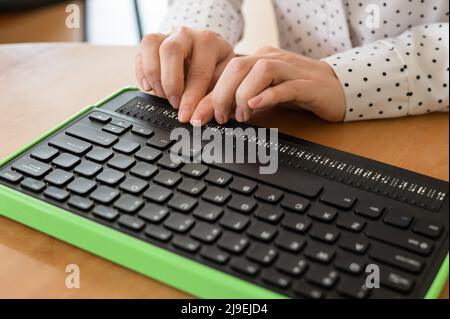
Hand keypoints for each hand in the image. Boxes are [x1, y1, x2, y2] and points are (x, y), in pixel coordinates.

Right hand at [135, 27, 234, 122]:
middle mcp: (186, 35)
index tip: (186, 116)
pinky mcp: (152, 44)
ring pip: (151, 44)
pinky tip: (148, 87)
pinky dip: (141, 72)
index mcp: (208, 43)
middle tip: (174, 103)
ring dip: (153, 74)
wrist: (208, 50)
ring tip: (161, 94)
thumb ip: (211, 101)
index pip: (198, 71)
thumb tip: (198, 118)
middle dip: (170, 82)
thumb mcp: (221, 82)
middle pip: (171, 50)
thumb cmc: (215, 66)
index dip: (191, 98)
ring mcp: (166, 35)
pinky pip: (140, 53)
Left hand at [190, 46, 345, 124]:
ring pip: (261, 71)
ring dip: (243, 95)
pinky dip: (268, 96)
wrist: (337, 88)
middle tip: (219, 118)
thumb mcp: (264, 96)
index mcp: (258, 61)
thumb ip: (243, 101)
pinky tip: (256, 107)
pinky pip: (286, 86)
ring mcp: (291, 70)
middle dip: (221, 94)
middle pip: (238, 67)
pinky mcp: (308, 85)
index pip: (226, 72)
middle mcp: (272, 60)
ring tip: (241, 116)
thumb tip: (215, 114)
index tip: (197, 116)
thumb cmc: (297, 92)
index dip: (207, 94)